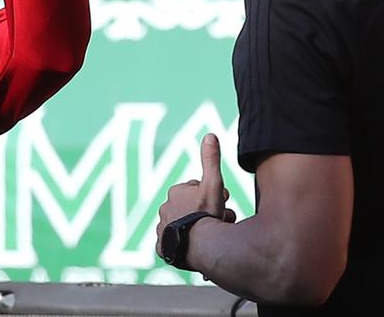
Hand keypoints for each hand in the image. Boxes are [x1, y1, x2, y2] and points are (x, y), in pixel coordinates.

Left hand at [156, 134, 235, 257]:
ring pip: (187, 226)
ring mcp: (162, 228)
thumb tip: (209, 135)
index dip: (214, 197)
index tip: (221, 204)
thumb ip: (210, 160)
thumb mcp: (213, 184)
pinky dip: (186, 245)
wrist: (197, 246)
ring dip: (198, 230)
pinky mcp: (163, 247)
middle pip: (193, 209)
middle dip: (208, 214)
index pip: (199, 191)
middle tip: (219, 222)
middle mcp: (165, 208)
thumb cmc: (205, 214)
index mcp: (176, 192)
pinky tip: (197, 249)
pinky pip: (176, 243)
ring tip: (210, 238)